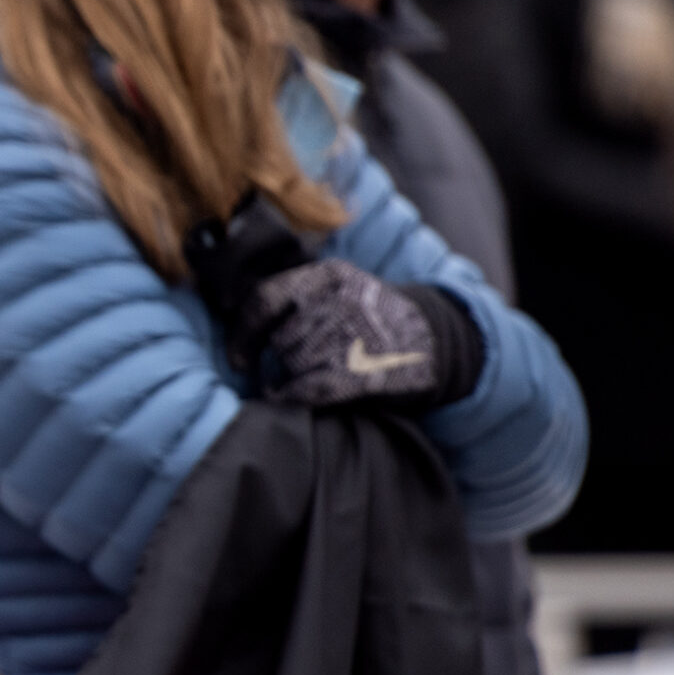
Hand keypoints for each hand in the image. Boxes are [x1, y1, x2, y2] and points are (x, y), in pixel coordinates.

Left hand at [239, 260, 475, 409]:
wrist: (435, 340)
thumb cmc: (375, 318)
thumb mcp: (342, 289)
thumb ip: (299, 301)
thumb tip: (245, 334)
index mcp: (327, 276)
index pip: (264, 300)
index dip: (243, 333)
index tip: (238, 358)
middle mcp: (337, 301)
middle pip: (280, 339)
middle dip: (279, 360)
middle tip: (291, 368)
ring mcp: (351, 335)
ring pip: (292, 364)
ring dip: (291, 378)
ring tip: (309, 378)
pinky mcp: (360, 371)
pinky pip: (306, 390)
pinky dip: (291, 398)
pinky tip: (288, 398)